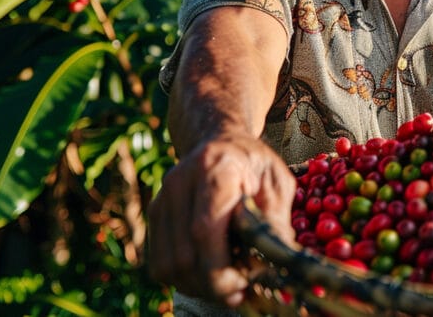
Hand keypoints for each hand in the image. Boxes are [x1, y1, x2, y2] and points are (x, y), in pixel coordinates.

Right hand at [147, 134, 295, 306]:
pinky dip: (184, 279)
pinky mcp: (154, 214)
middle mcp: (180, 182)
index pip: (204, 230)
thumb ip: (276, 221)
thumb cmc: (255, 164)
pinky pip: (160, 263)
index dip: (219, 269)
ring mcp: (162, 198)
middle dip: (212, 285)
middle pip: (184, 254)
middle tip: (240, 292)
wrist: (220, 140)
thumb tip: (277, 266)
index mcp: (216, 168)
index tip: (242, 286)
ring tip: (226, 285)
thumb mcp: (278, 183)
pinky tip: (209, 274)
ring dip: (197, 286)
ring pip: (168, 265)